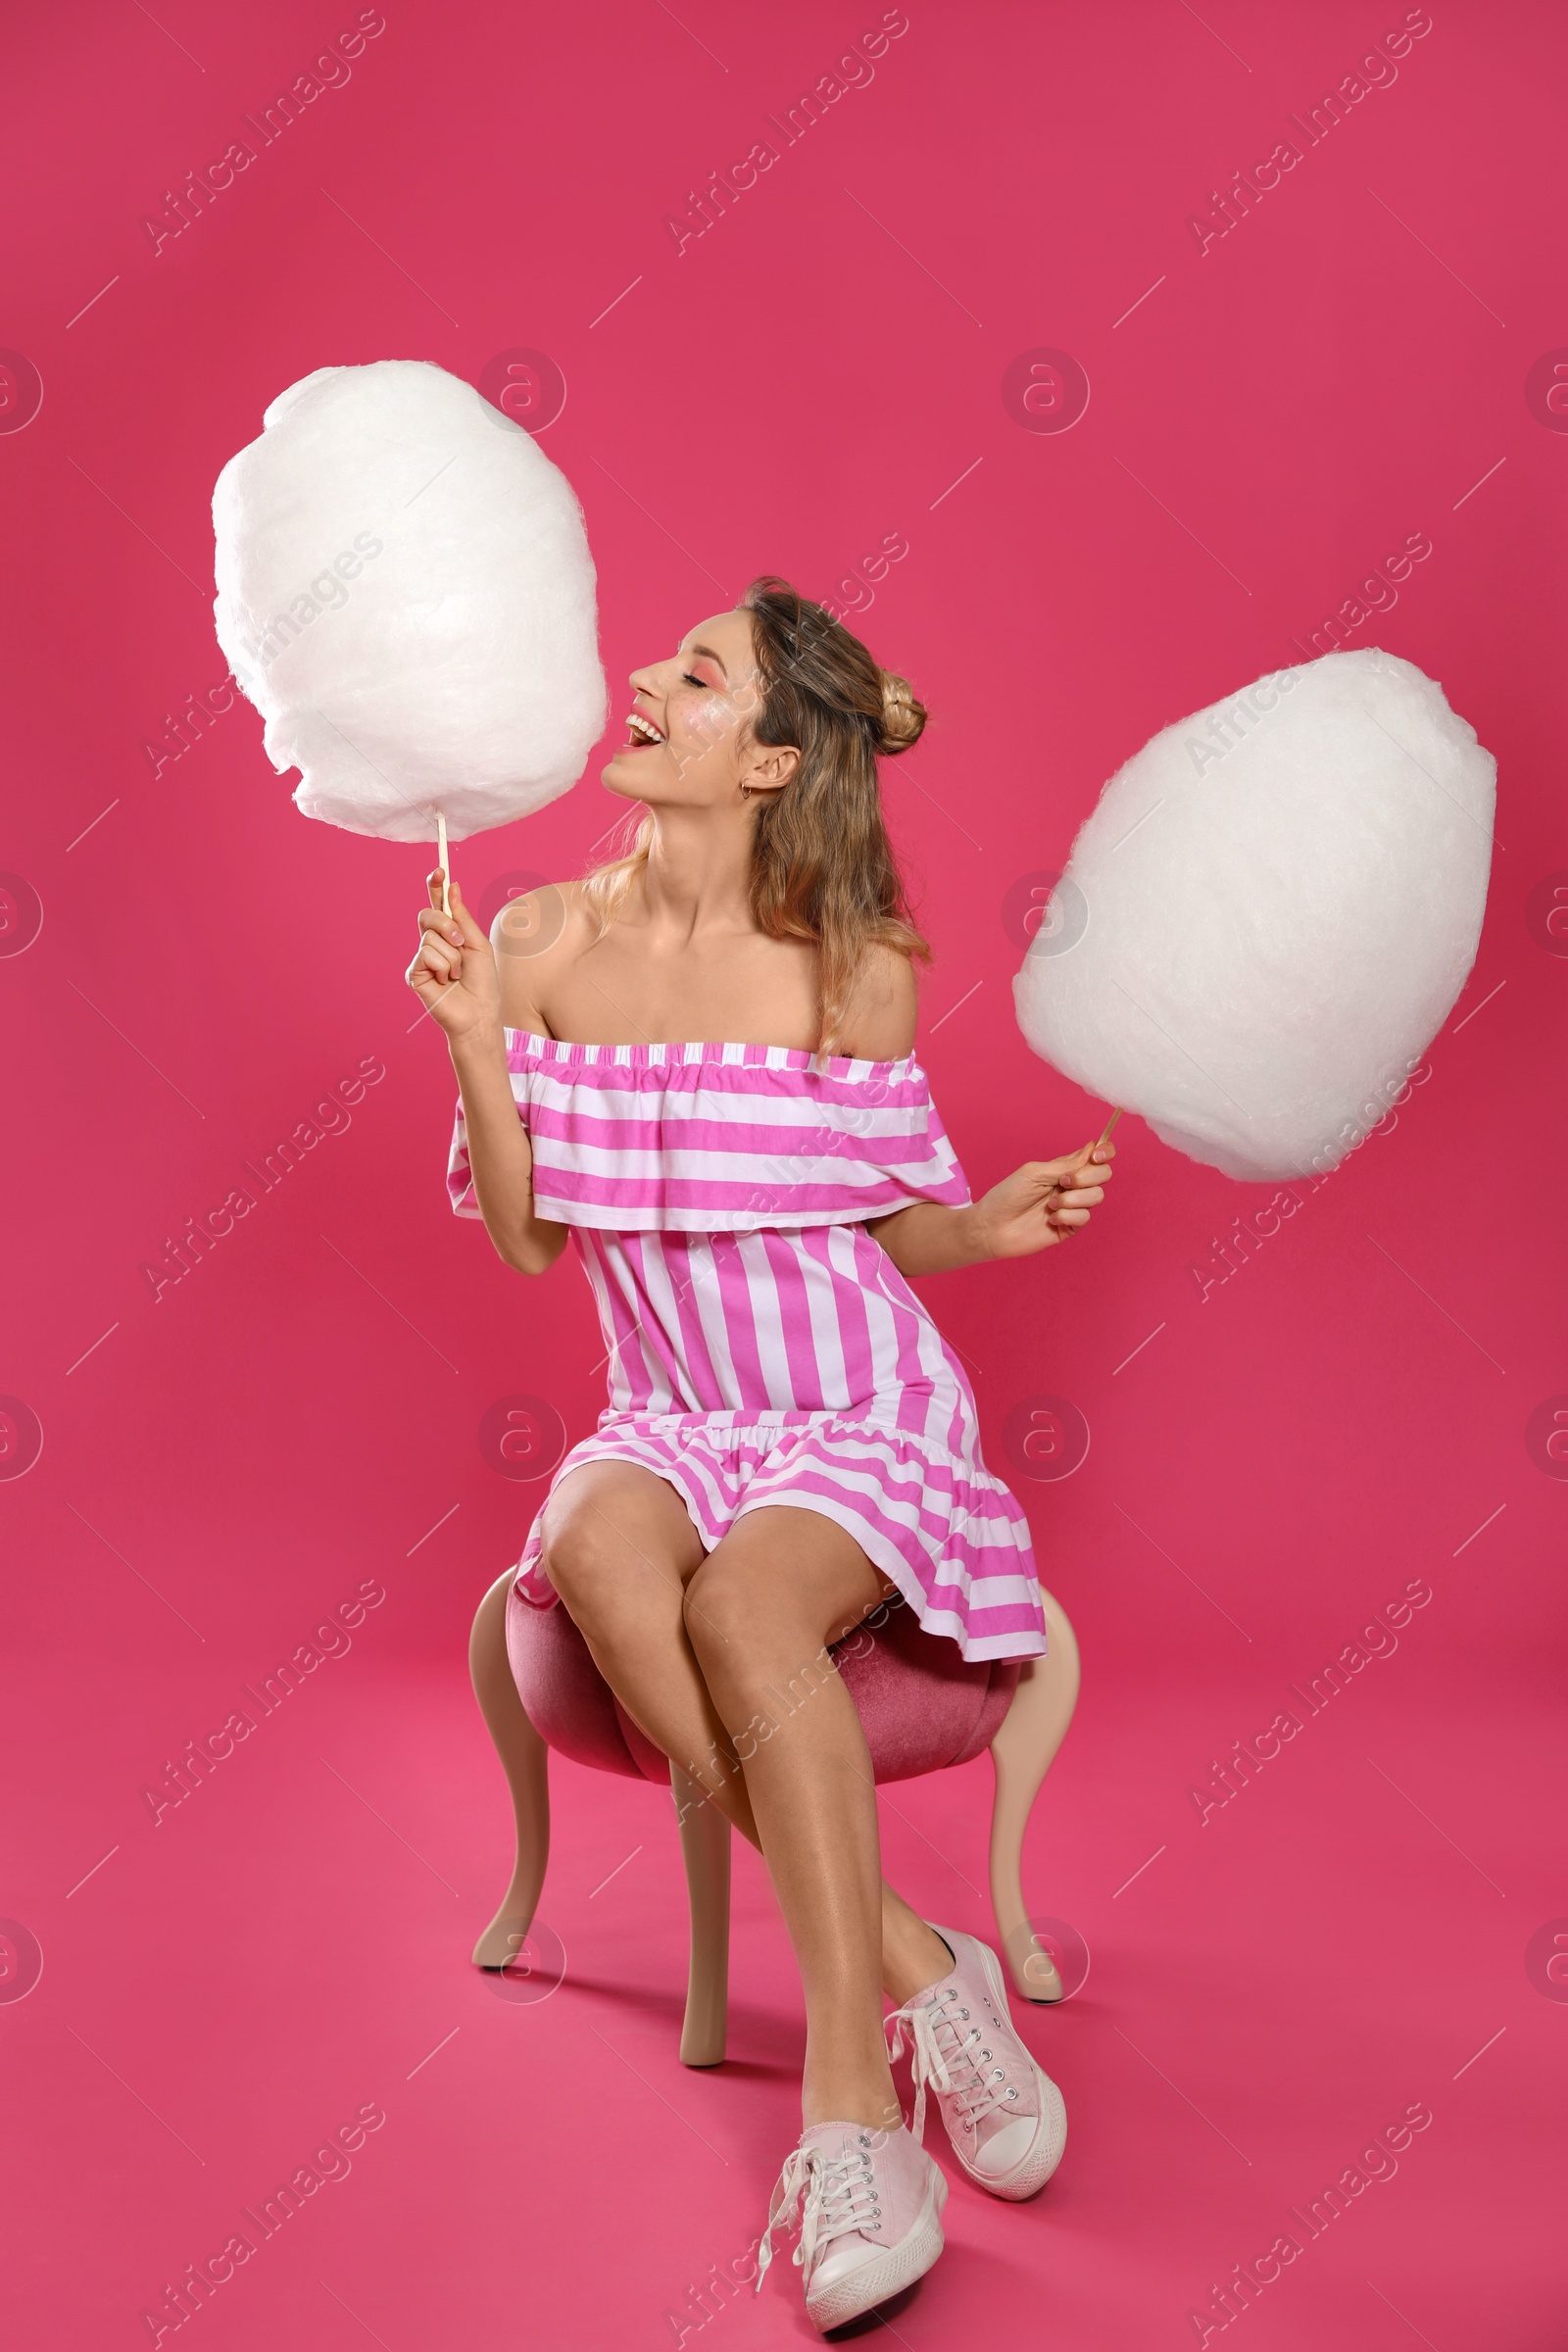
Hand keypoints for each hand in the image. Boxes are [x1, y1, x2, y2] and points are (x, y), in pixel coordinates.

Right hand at [406, 870, 500, 1040]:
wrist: (479, 1013)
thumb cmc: (482, 982)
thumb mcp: (477, 944)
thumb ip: (463, 917)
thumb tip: (453, 887)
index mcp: (449, 934)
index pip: (437, 905)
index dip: (435, 886)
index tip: (439, 870)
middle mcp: (432, 943)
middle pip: (428, 915)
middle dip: (446, 924)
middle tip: (460, 942)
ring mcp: (421, 958)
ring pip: (430, 937)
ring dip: (452, 955)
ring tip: (458, 973)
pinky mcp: (414, 973)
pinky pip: (426, 954)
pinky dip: (443, 967)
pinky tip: (447, 982)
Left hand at [969, 1139, 1114, 1259]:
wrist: (992, 1226)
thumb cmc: (1007, 1196)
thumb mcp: (1035, 1172)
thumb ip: (1065, 1164)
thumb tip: (1091, 1149)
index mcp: (1065, 1168)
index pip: (1097, 1157)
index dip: (1105, 1152)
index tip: (1097, 1154)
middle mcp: (1073, 1186)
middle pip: (1104, 1175)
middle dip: (1086, 1177)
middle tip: (1062, 1182)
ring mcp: (1073, 1207)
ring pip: (1097, 1196)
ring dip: (1072, 1199)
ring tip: (1049, 1204)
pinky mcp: (1070, 1227)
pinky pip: (1084, 1217)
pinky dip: (1066, 1216)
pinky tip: (1049, 1219)